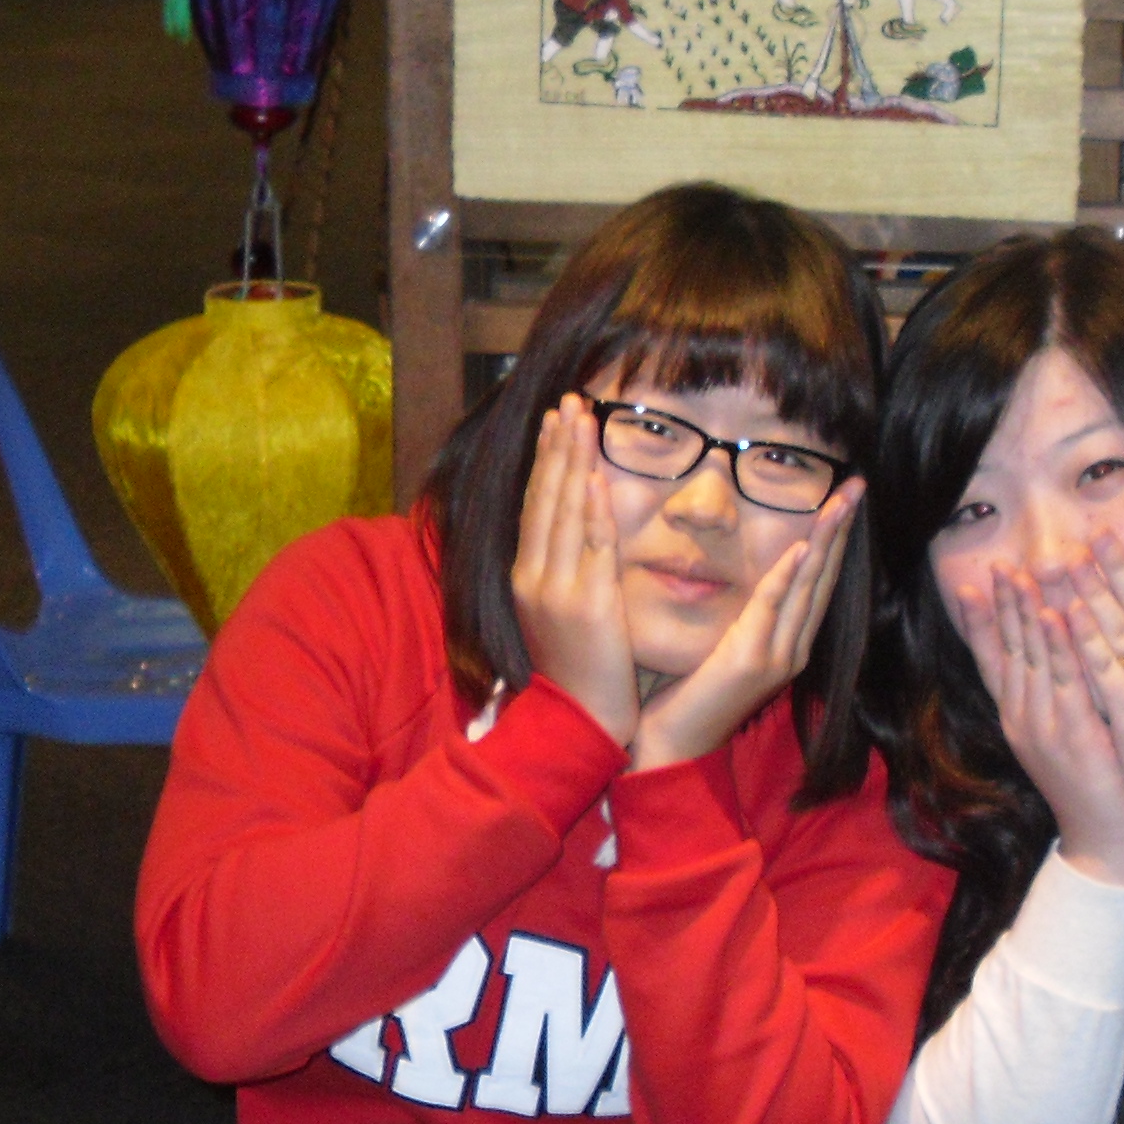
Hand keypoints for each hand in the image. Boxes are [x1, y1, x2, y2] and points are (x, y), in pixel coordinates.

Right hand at [510, 398, 636, 748]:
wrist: (578, 723)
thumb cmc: (577, 672)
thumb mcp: (556, 615)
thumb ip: (561, 572)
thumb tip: (574, 532)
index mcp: (525, 578)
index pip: (534, 506)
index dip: (544, 460)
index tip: (555, 421)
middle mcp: (534, 577)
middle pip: (544, 498)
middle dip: (558, 446)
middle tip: (569, 400)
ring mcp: (558, 589)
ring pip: (566, 512)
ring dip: (575, 461)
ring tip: (583, 418)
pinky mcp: (589, 603)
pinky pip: (593, 545)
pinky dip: (594, 507)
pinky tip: (598, 474)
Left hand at [633, 480, 862, 770]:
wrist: (673, 745)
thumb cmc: (688, 694)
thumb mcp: (724, 644)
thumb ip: (744, 614)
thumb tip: (749, 575)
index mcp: (788, 643)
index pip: (818, 580)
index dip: (834, 538)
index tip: (844, 497)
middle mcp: (793, 649)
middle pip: (825, 577)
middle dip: (841, 528)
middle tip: (856, 485)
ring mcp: (778, 656)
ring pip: (808, 586)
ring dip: (825, 540)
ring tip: (840, 502)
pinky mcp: (752, 661)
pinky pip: (772, 607)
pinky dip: (788, 576)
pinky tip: (803, 547)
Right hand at [955, 563, 1123, 883]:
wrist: (1103, 839)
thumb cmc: (1095, 782)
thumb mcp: (1067, 731)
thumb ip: (1062, 689)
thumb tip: (1061, 647)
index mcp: (1018, 716)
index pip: (993, 659)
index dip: (982, 621)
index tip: (976, 583)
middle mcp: (1022, 717)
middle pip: (1008, 650)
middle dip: (1004, 605)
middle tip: (1000, 564)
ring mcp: (1044, 726)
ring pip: (1031, 658)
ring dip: (1026, 613)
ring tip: (1022, 575)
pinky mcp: (1073, 735)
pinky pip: (1064, 681)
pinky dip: (1058, 646)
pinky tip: (1057, 616)